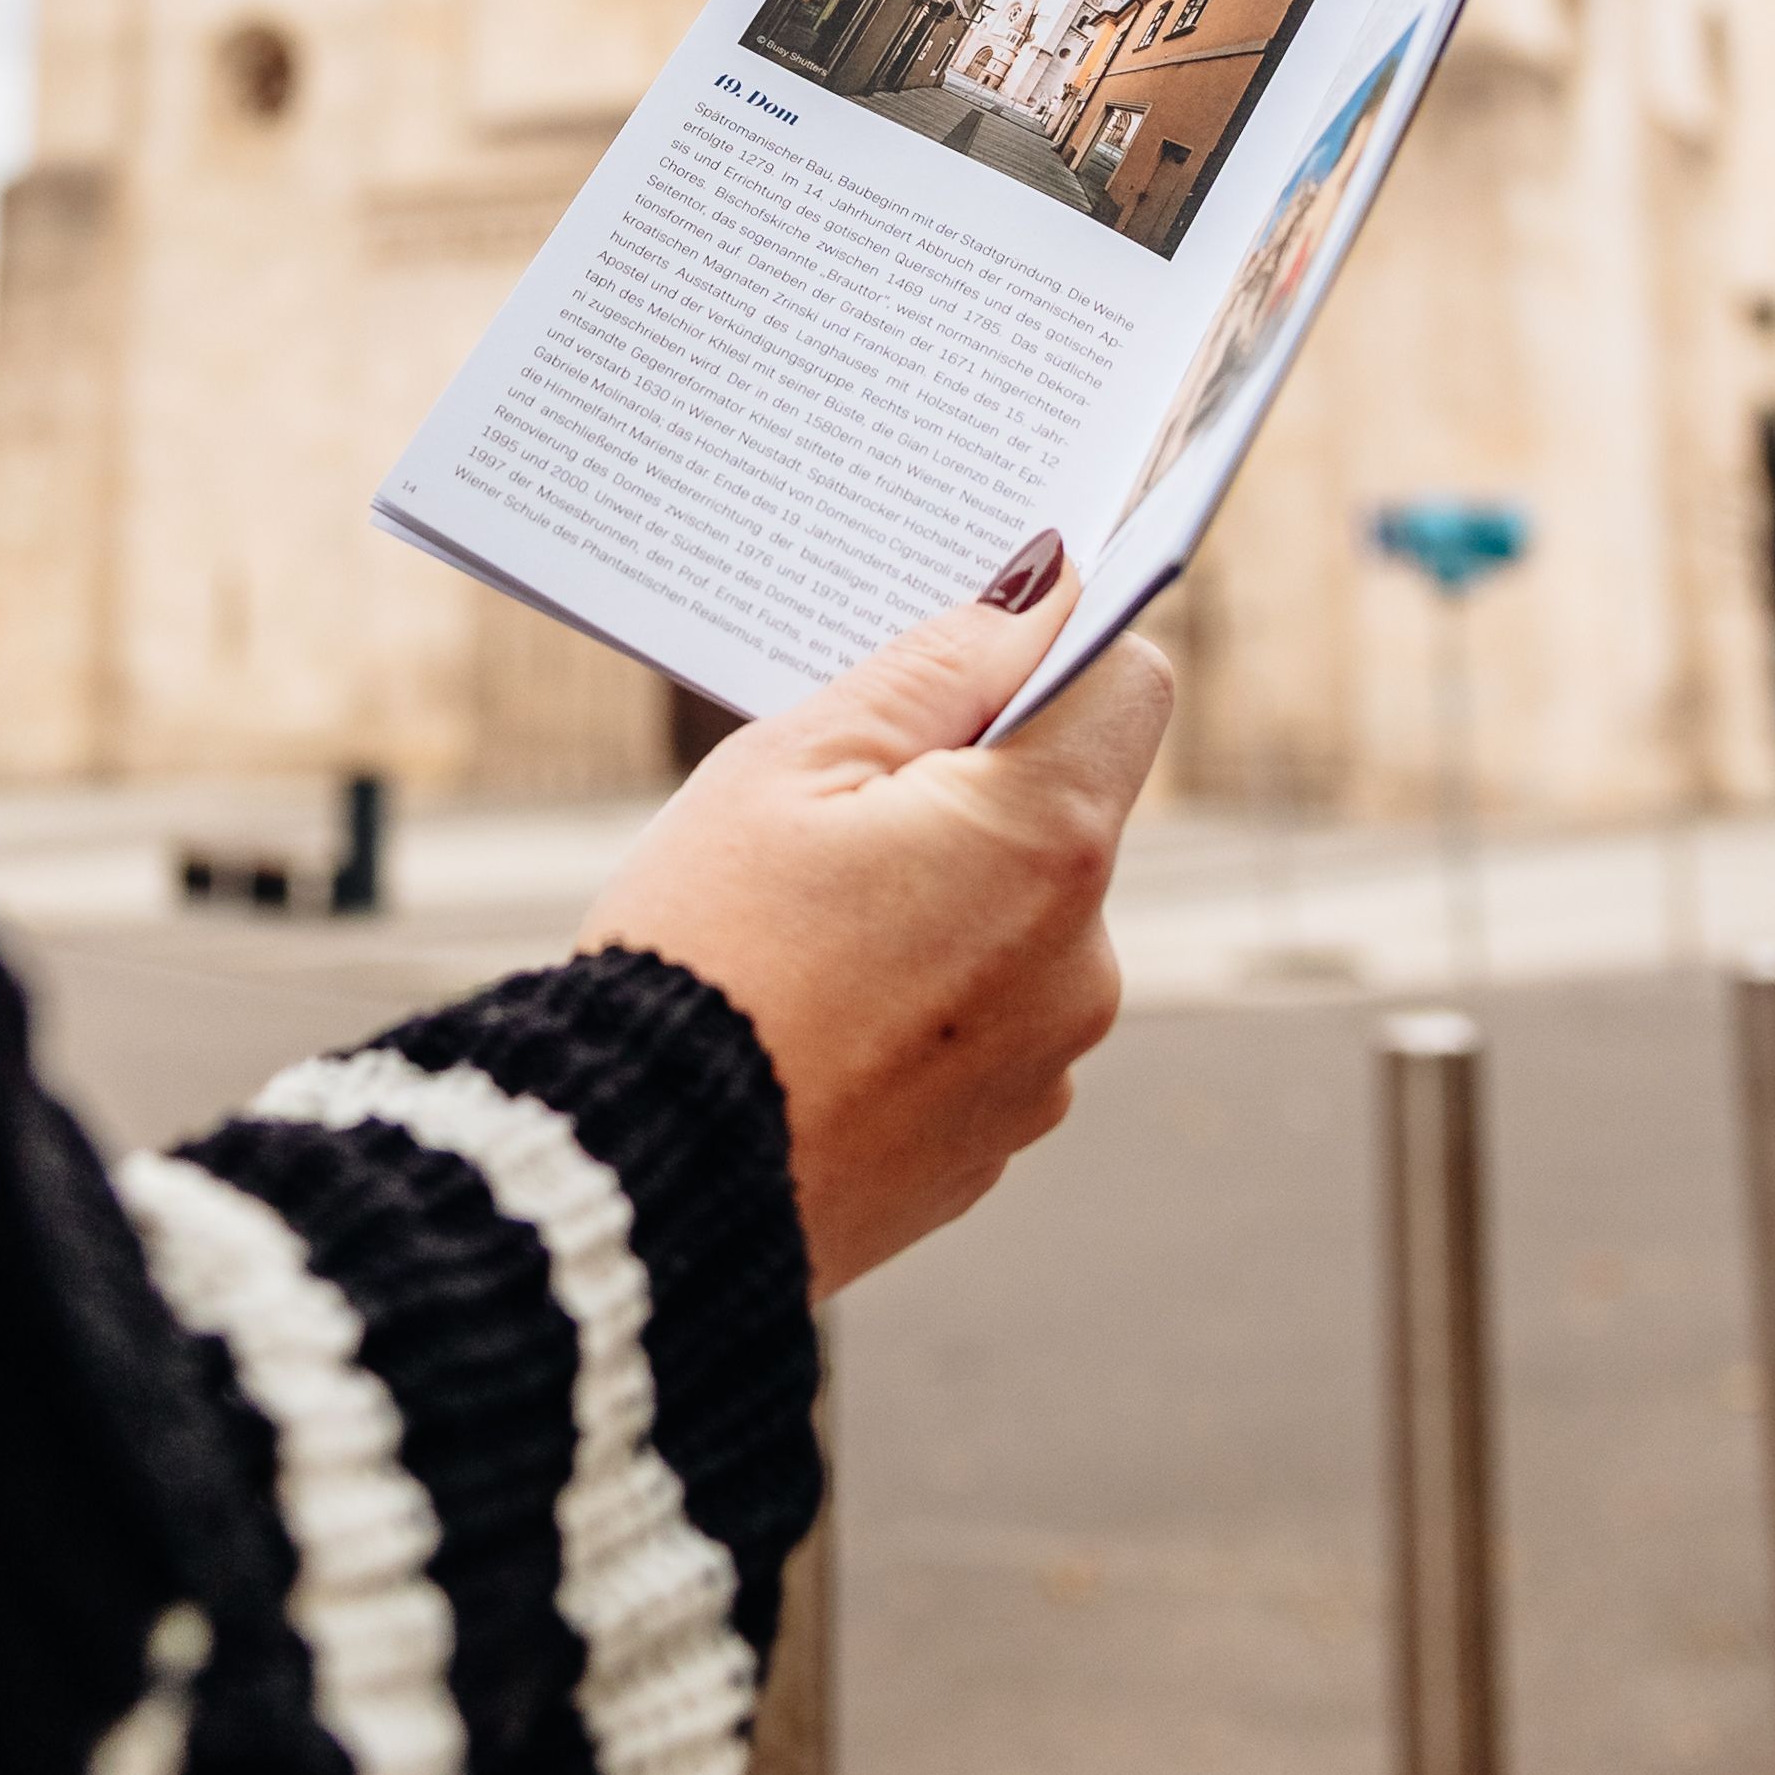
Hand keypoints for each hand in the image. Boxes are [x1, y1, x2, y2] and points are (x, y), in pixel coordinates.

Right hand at [576, 555, 1172, 1294]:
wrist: (648, 1182)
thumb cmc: (706, 951)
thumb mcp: (790, 763)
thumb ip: (936, 665)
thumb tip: (1046, 592)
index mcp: (1048, 845)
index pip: (1127, 682)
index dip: (1052, 650)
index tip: (966, 656)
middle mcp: (1084, 962)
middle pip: (1061, 810)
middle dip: (970, 788)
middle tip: (827, 812)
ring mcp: (1046, 1068)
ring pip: (1017, 923)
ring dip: (943, 901)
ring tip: (804, 930)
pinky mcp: (994, 1146)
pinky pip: (982, 1027)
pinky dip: (921, 1004)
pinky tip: (815, 1016)